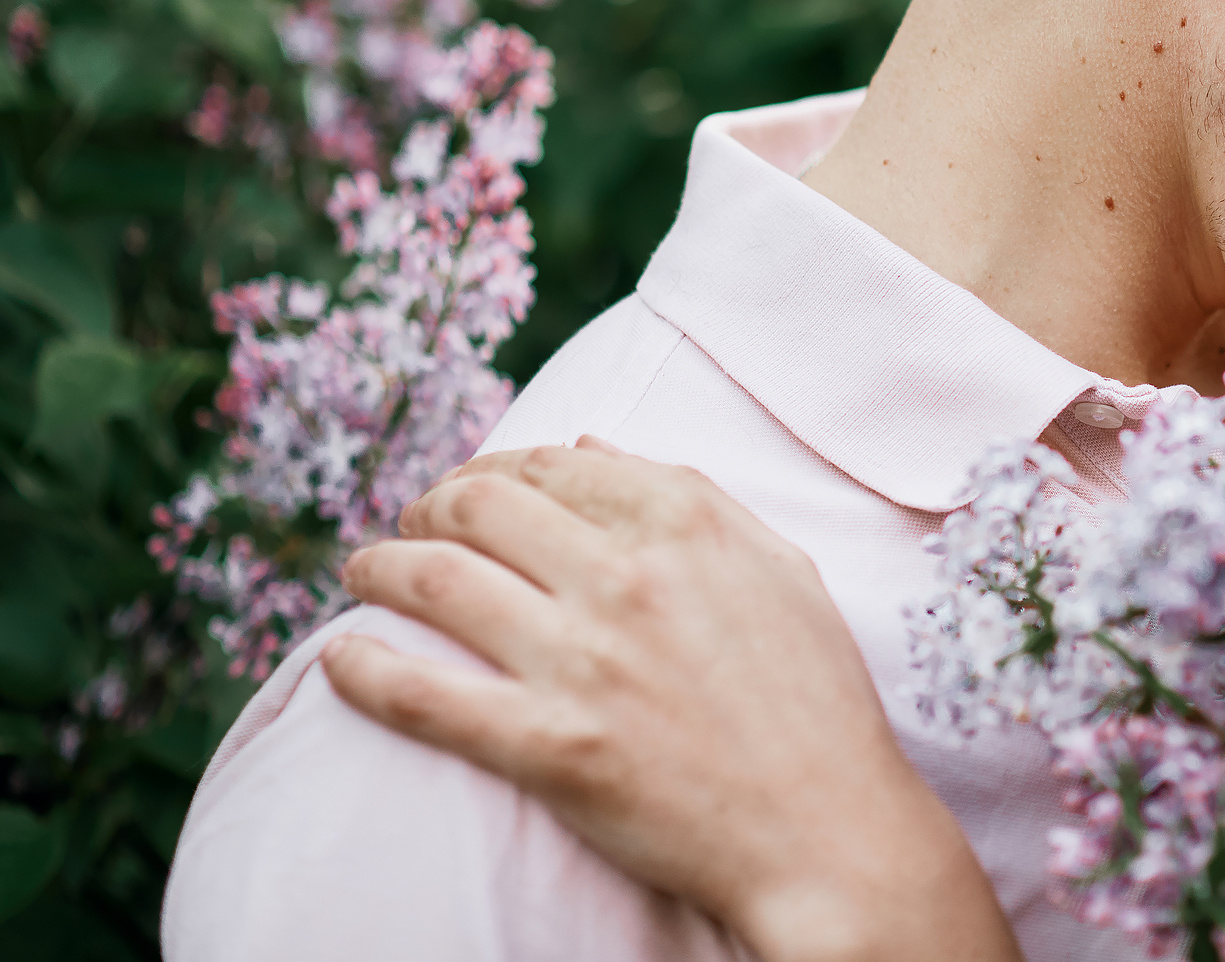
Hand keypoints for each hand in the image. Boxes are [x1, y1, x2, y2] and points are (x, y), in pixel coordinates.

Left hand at [321, 437, 1022, 961]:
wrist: (827, 831)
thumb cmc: (815, 702)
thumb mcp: (779, 570)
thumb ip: (695, 497)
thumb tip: (589, 451)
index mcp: (688, 522)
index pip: (552, 464)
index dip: (496, 469)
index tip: (475, 493)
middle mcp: (630, 576)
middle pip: (479, 505)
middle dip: (426, 506)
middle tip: (410, 528)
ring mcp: (586, 662)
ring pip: (436, 580)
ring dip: (377, 568)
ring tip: (363, 576)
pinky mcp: (551, 747)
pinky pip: (424, 696)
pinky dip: (363, 671)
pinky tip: (338, 663)